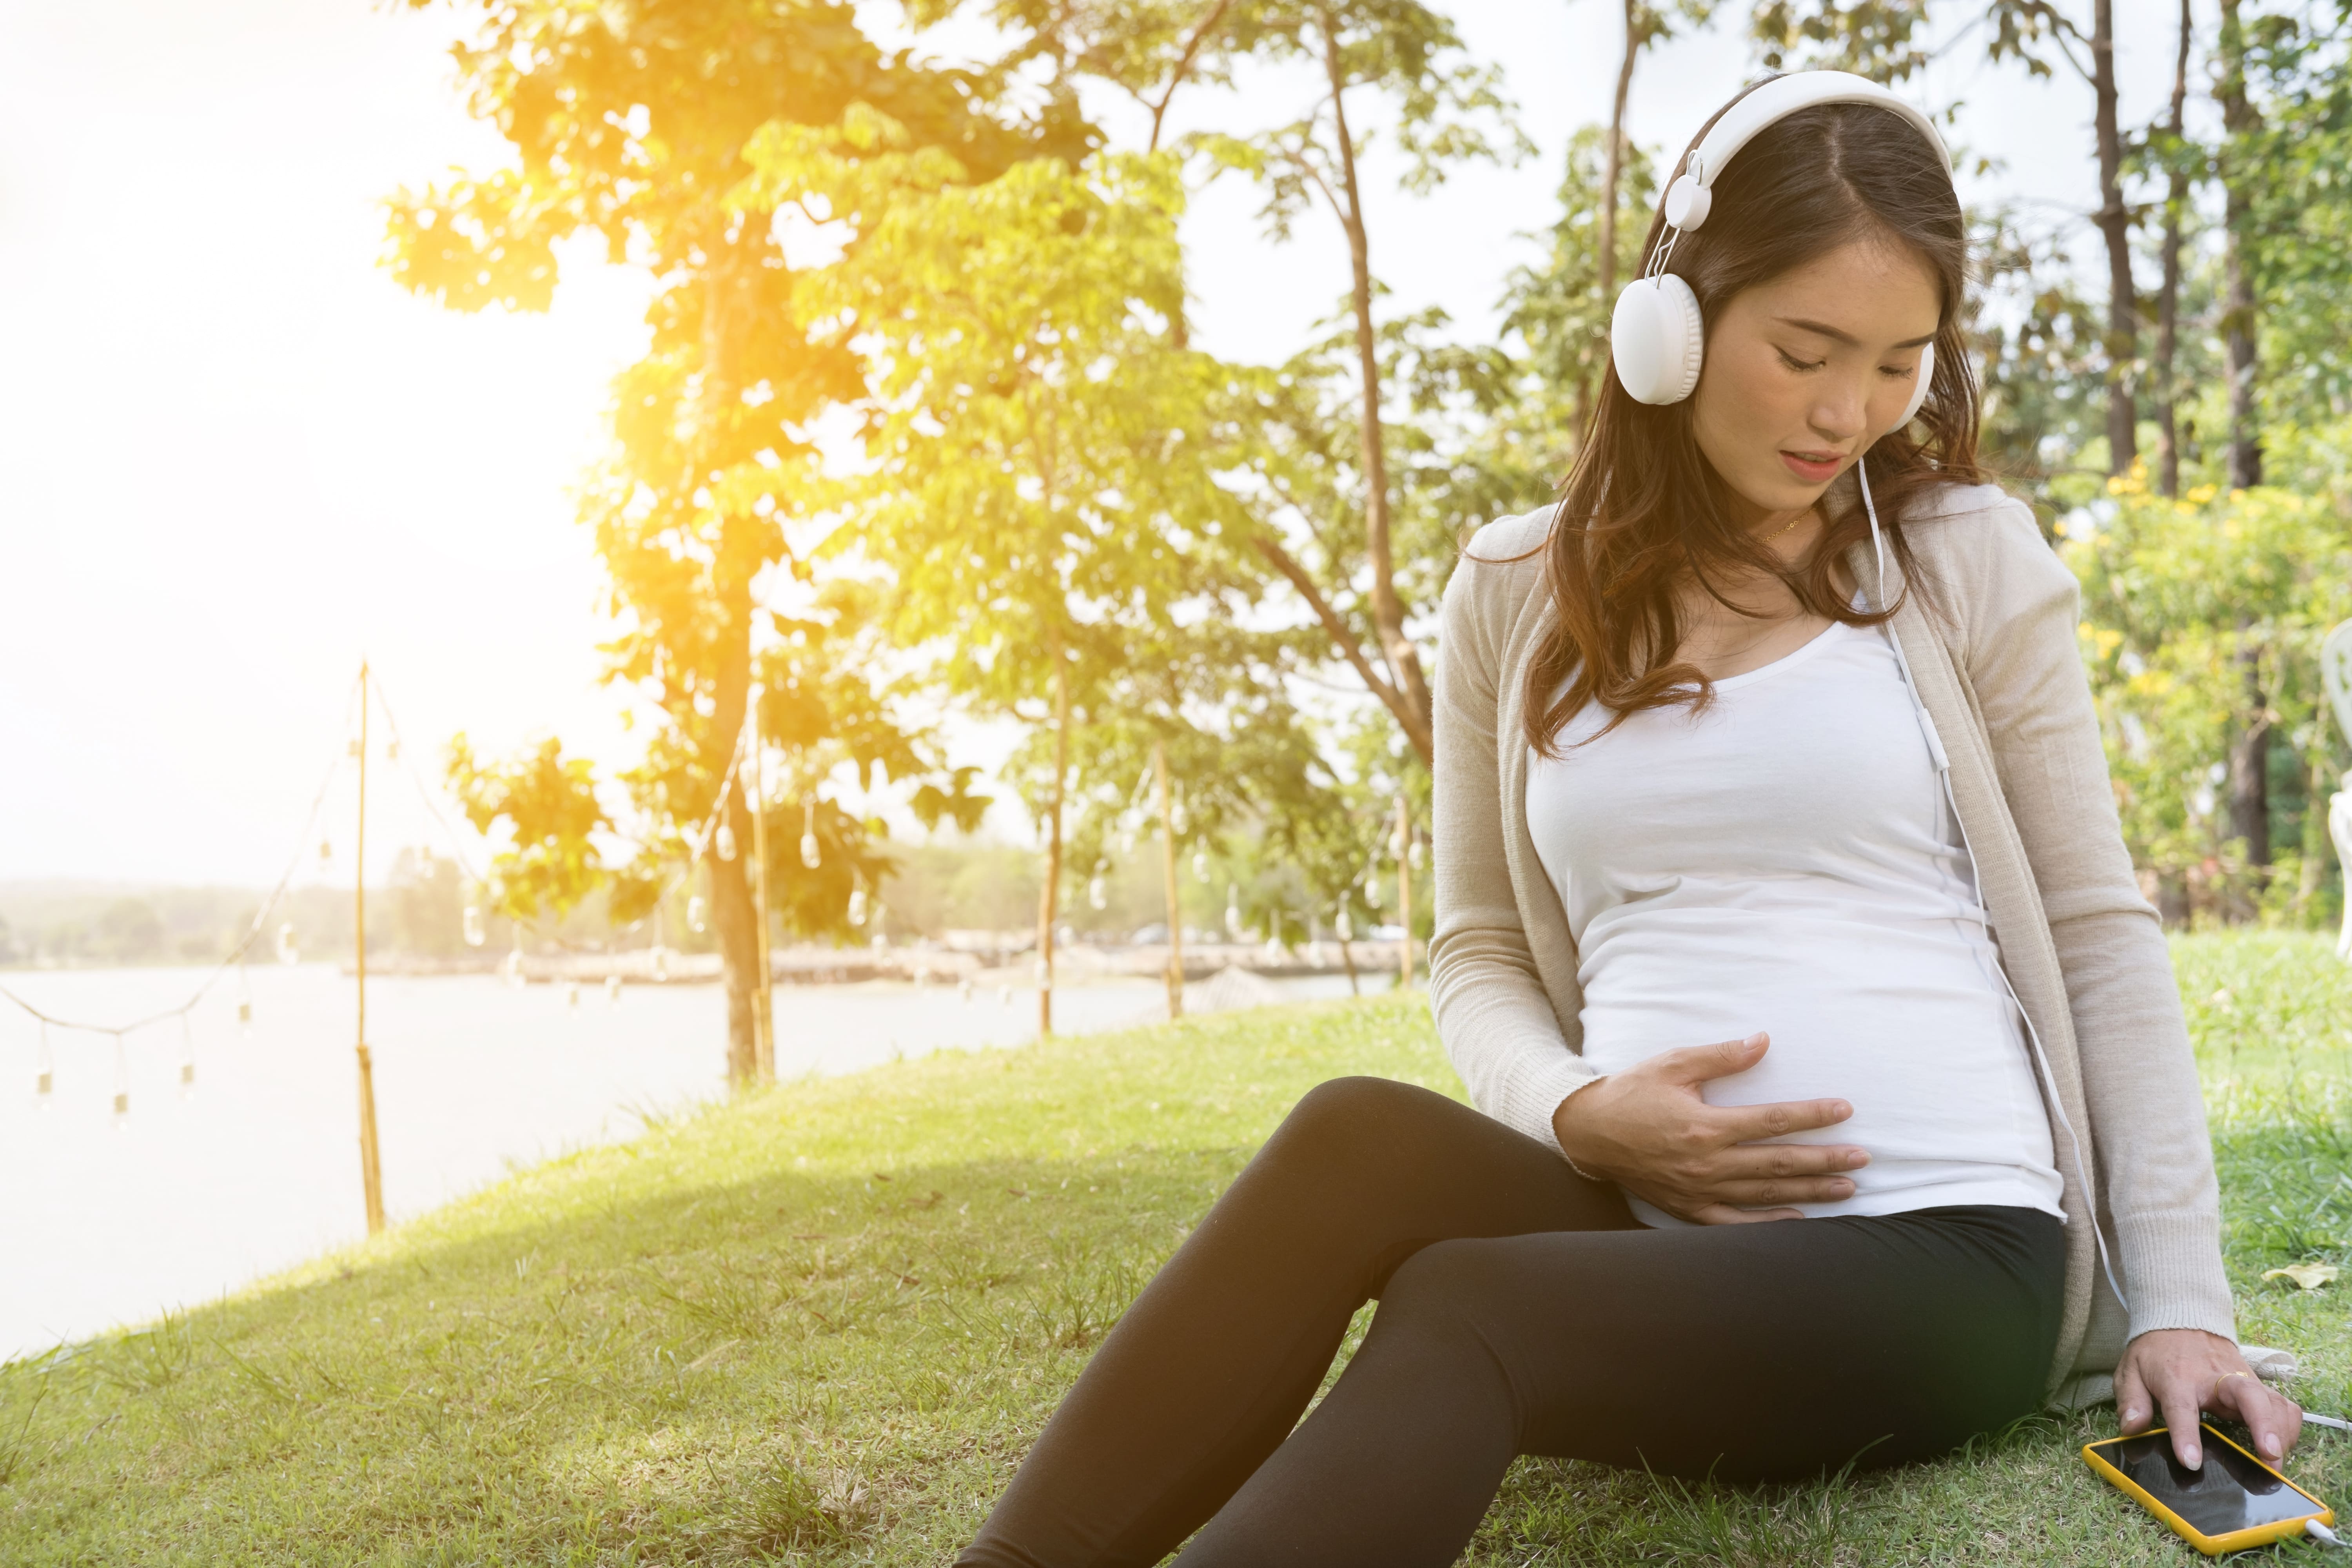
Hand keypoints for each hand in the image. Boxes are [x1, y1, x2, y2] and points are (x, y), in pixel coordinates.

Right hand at [1550, 1031, 1867, 1224]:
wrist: (1588, 1132)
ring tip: (1847, 1189)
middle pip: (1778, 1163)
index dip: (1811, 1116)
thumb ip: (1720, 1057)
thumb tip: (1762, 1042)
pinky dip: (1769, 1225)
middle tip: (1862, 1158)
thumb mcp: (1671, 1064)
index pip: (1771, 1121)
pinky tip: (1800, 1221)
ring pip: (1765, 1195)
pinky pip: (1735, 1224)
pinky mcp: (1688, 1209)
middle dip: (1824, 1160)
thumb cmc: (1631, 1093)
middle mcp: (1706, 1163)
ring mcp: (1698, 1191)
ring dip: (1809, 1192)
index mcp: (1704, 1126)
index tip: (1844, 1111)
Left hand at [2117, 1329, 2301, 1468]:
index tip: (2191, 1461)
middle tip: (2270, 1455)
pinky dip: (2288, 1424)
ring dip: (2280, 1431)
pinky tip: (2282, 1445)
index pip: (2181, 1407)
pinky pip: (2282, 1403)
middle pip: (2248, 1396)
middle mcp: (2215, 1378)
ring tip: (2276, 1461)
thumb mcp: (2130, 1371)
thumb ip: (2131, 1401)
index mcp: (2177, 1378)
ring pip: (2272, 1401)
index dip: (2185, 1435)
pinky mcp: (2256, 1384)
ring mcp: (2241, 1379)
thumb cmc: (2155, 1352)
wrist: (2180, 1319)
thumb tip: (2133, 1429)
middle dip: (2263, 1425)